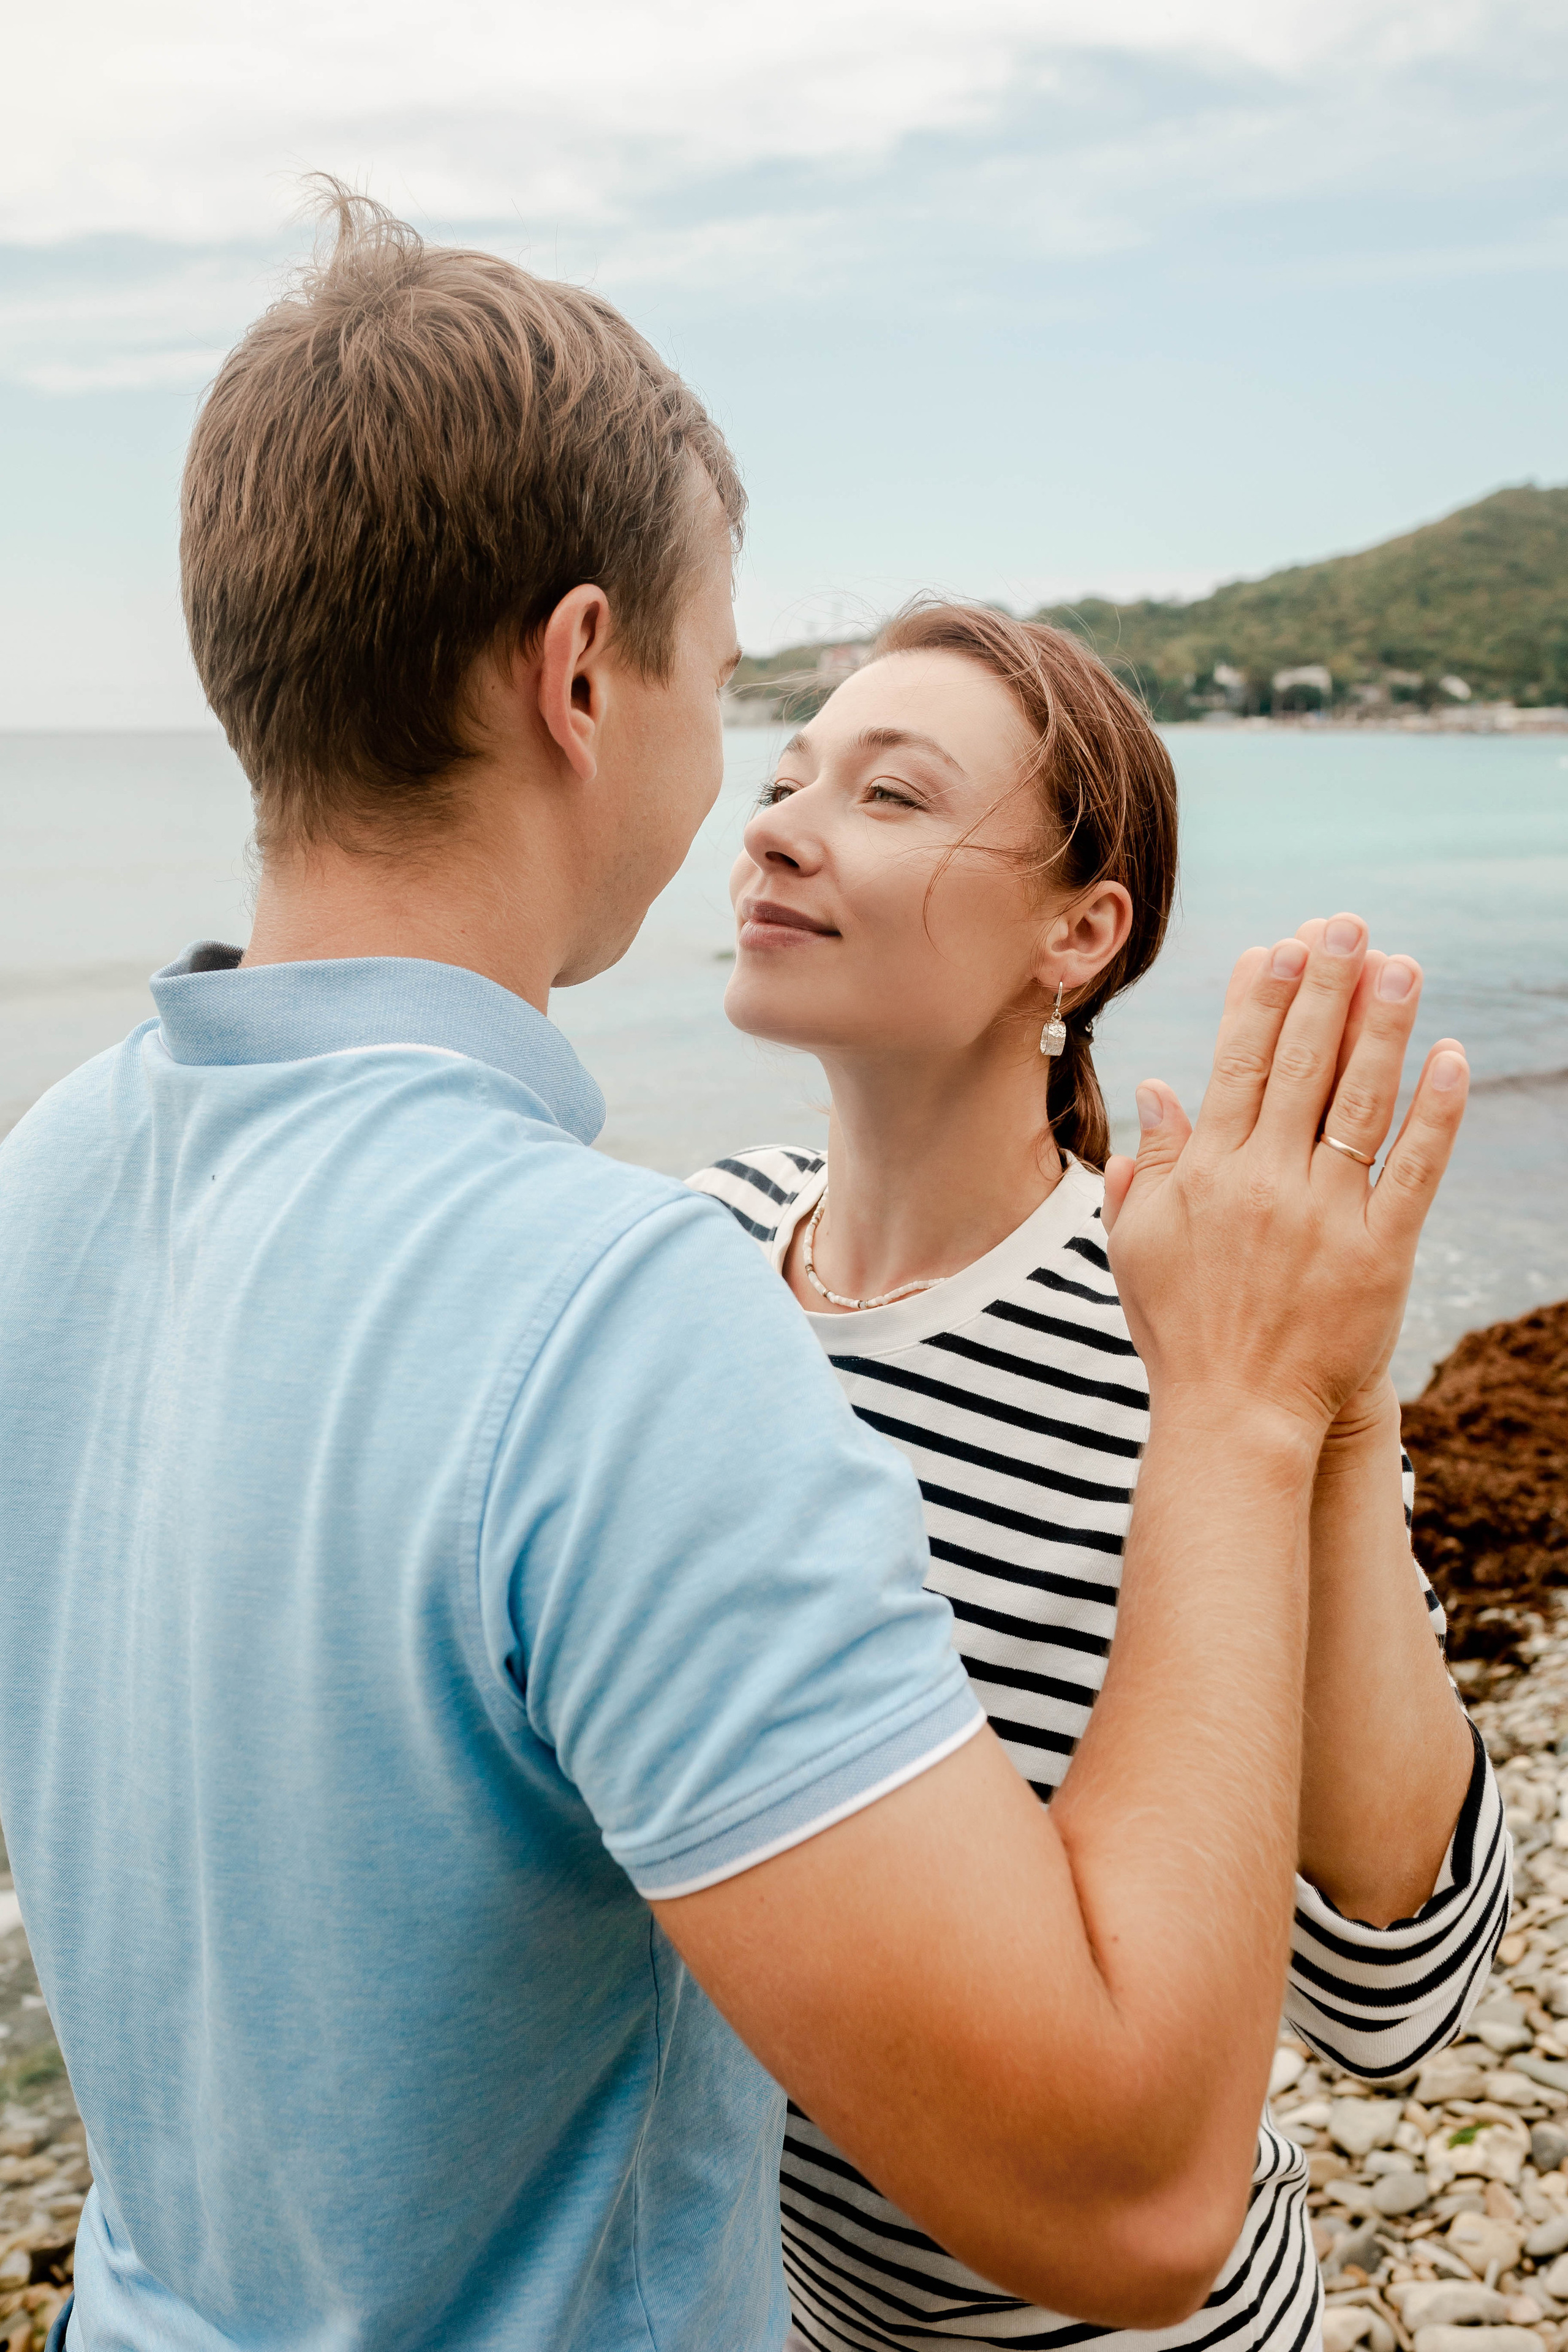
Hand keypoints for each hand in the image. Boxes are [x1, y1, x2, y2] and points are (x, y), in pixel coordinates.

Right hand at [1102, 915, 1468, 1439]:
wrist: (1235, 1417)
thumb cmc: (1182, 1331)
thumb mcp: (1140, 1246)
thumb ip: (1151, 1167)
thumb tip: (1159, 1090)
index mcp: (1209, 1175)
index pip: (1237, 1064)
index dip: (1261, 999)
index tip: (1281, 945)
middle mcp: (1267, 1183)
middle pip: (1301, 1064)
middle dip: (1326, 987)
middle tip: (1348, 925)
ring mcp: (1326, 1216)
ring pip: (1359, 1102)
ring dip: (1383, 1028)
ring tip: (1402, 965)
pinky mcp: (1380, 1253)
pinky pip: (1414, 1170)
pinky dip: (1436, 1113)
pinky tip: (1451, 1059)